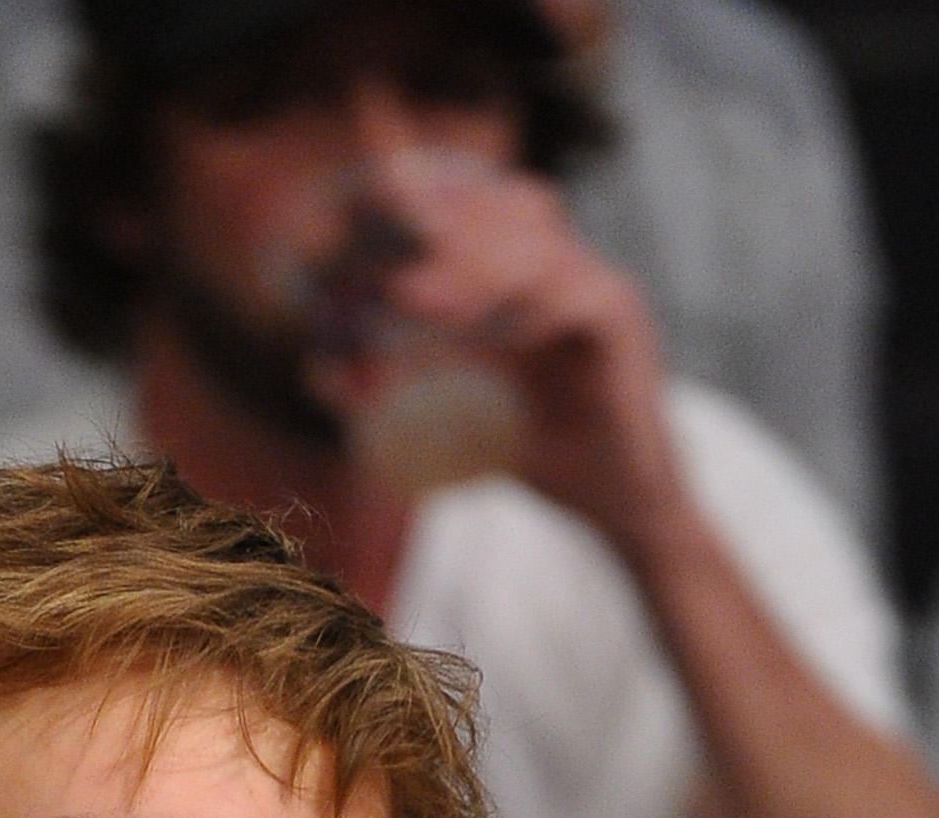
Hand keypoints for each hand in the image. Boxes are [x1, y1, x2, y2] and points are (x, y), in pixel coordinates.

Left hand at [358, 150, 689, 562]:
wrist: (621, 505)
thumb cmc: (537, 455)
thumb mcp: (450, 421)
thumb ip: (391, 391)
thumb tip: (316, 369)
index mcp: (525, 274)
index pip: (480, 207)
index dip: (428, 190)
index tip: (365, 193)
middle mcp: (565, 267)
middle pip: (508, 209)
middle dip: (439, 217)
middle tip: (376, 237)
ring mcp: (598, 289)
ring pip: (537, 249)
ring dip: (469, 267)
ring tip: (406, 298)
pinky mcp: (622, 326)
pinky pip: (577, 299)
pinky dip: (527, 308)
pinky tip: (488, 333)